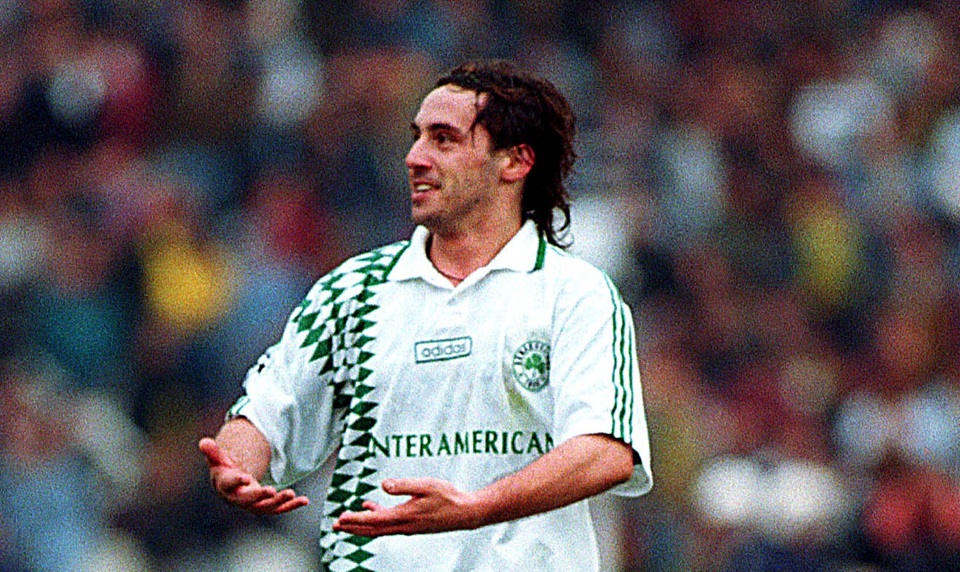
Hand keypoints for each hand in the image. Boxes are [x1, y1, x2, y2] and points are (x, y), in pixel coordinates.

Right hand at [199, 437, 308, 514]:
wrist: (231, 487)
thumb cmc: (224, 470)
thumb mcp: (218, 459)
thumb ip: (213, 452)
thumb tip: (203, 442)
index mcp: (226, 486)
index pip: (230, 485)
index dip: (237, 482)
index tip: (247, 477)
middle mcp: (238, 499)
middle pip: (248, 500)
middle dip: (260, 496)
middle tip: (271, 490)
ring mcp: (253, 505)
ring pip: (266, 507)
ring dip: (279, 501)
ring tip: (292, 493)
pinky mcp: (267, 507)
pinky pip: (279, 509)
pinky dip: (292, 505)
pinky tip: (305, 501)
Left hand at [332, 478, 484, 536]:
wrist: (465, 513)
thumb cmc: (448, 497)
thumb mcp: (426, 485)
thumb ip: (404, 485)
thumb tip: (383, 485)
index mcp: (404, 516)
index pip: (374, 520)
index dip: (356, 519)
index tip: (341, 518)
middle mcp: (404, 526)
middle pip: (372, 529)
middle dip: (353, 527)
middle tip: (336, 524)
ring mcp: (408, 528)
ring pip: (379, 529)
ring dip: (362, 525)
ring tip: (347, 520)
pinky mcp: (412, 525)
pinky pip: (389, 526)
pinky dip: (377, 519)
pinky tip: (373, 507)